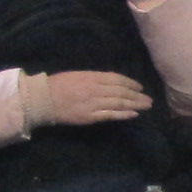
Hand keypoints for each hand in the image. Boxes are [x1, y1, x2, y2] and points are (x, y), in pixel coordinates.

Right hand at [28, 70, 151, 127]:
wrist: (42, 99)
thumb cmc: (58, 85)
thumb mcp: (78, 75)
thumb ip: (95, 78)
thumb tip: (112, 82)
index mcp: (92, 77)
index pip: (117, 79)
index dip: (131, 83)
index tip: (140, 87)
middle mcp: (95, 89)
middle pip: (121, 92)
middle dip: (137, 95)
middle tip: (149, 99)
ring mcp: (93, 103)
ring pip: (119, 103)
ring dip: (134, 105)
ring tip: (146, 106)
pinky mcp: (90, 116)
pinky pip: (110, 115)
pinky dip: (123, 114)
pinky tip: (133, 114)